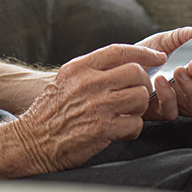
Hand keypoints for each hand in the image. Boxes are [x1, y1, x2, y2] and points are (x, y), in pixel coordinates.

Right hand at [9, 44, 165, 173]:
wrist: (32, 140)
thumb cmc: (50, 111)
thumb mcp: (66, 79)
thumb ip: (91, 70)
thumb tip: (124, 65)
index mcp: (79, 67)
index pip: (119, 51)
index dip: (143, 53)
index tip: (158, 57)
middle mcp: (89, 82)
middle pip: (136, 73)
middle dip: (141, 84)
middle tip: (134, 94)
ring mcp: (98, 105)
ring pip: (140, 97)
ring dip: (138, 108)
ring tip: (126, 114)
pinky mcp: (103, 129)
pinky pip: (136, 124)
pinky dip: (132, 129)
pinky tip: (120, 130)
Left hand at [137, 27, 191, 120]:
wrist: (119, 67)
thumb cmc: (145, 55)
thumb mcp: (163, 41)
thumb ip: (182, 36)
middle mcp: (191, 89)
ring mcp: (178, 103)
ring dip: (190, 88)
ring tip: (177, 71)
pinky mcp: (160, 111)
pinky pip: (171, 111)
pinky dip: (168, 96)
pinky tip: (160, 81)